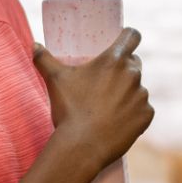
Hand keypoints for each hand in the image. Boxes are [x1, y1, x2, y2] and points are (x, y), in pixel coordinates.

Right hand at [34, 28, 153, 172]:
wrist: (82, 146)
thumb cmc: (69, 109)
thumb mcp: (54, 80)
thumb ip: (44, 58)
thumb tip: (34, 45)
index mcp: (114, 60)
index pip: (132, 35)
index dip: (128, 36)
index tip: (123, 41)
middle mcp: (133, 74)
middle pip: (134, 62)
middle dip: (123, 69)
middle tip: (106, 82)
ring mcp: (142, 96)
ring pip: (138, 88)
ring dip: (128, 93)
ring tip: (108, 107)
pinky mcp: (146, 115)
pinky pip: (143, 110)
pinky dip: (134, 113)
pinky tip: (118, 121)